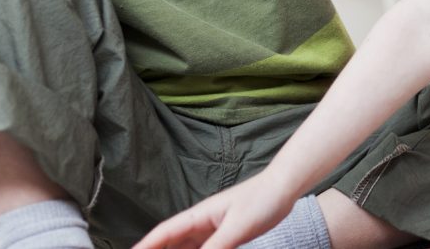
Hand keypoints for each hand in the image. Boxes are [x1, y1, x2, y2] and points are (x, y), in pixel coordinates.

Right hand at [133, 172, 295, 248]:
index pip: (163, 233)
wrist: (284, 187)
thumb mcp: (238, 227)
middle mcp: (201, 223)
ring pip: (185, 248)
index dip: (145, 246)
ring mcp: (212, 229)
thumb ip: (217, 247)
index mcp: (198, 216)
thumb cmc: (262, 199)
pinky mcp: (225, 235)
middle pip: (170, 243)